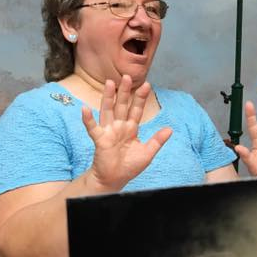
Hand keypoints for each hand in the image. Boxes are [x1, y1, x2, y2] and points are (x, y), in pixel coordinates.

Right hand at [82, 75, 171, 192]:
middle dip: (125, 92)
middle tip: (127, 76)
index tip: (147, 85)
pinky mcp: (99, 140)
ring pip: (108, 111)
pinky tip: (85, 108)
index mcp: (131, 129)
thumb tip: (170, 129)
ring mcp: (108, 132)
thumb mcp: (147, 153)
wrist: (115, 179)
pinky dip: (88, 119)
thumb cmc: (129, 166)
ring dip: (108, 97)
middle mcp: (119, 127)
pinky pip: (93, 128)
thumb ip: (157, 141)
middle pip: (122, 106)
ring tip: (109, 83)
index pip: (137, 110)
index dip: (140, 98)